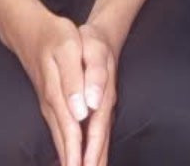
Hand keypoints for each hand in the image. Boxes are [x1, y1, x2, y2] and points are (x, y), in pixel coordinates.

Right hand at [6, 7, 87, 165]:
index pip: (73, 132)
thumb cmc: (54, 35)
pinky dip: (64, 148)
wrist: (28, 28)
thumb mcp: (69, 48)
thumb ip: (75, 80)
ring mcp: (49, 105)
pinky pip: (59, 131)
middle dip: (74, 163)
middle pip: (65, 142)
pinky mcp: (49, 103)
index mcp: (60, 94)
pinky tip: (68, 157)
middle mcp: (52, 105)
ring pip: (61, 139)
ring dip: (69, 159)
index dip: (80, 155)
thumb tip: (80, 112)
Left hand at [78, 18, 121, 165]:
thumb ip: (94, 77)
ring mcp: (101, 110)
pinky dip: (92, 152)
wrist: (103, 35)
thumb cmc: (94, 42)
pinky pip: (96, 136)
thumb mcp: (93, 51)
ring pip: (100, 142)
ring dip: (94, 161)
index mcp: (101, 97)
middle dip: (93, 164)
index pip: (95, 133)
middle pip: (100, 144)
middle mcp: (103, 108)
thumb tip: (92, 105)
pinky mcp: (97, 109)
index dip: (88, 154)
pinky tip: (86, 160)